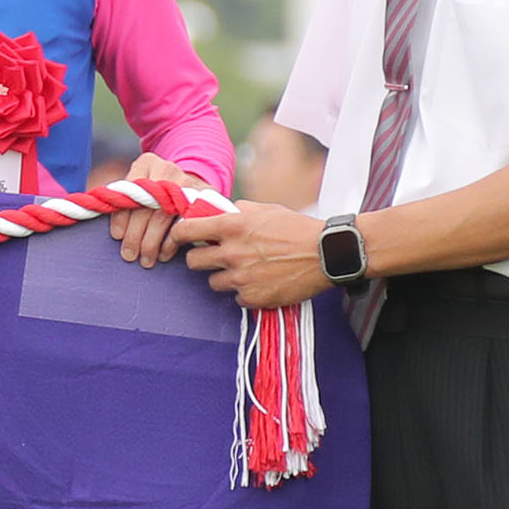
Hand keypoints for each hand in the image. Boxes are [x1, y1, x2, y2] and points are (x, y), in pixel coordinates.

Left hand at [107, 153, 203, 264]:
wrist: (193, 179)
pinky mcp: (203, 197)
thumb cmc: (155, 188)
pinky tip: (164, 254)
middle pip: (146, 206)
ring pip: (163, 215)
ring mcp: (187, 182)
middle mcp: (167, 169)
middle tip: (129, 256)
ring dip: (152, 242)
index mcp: (146, 163)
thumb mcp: (139, 184)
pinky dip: (172, 241)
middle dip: (135, 235)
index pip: (129, 191)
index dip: (121, 217)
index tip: (117, 236)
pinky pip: (185, 223)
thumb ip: (123, 198)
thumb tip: (107, 225)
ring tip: (145, 260)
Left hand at [176, 202, 335, 309]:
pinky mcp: (253, 297)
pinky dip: (245, 293)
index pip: (186, 231)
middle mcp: (232, 253)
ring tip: (246, 270)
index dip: (179, 235)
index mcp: (232, 227)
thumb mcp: (266, 210)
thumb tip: (216, 209)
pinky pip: (236, 298)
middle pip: (192, 262)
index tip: (180, 238)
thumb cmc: (298, 229)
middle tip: (216, 257)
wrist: (329, 253)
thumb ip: (237, 211)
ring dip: (224, 277)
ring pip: (213, 282)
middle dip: (201, 259)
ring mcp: (241, 277)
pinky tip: (262, 282)